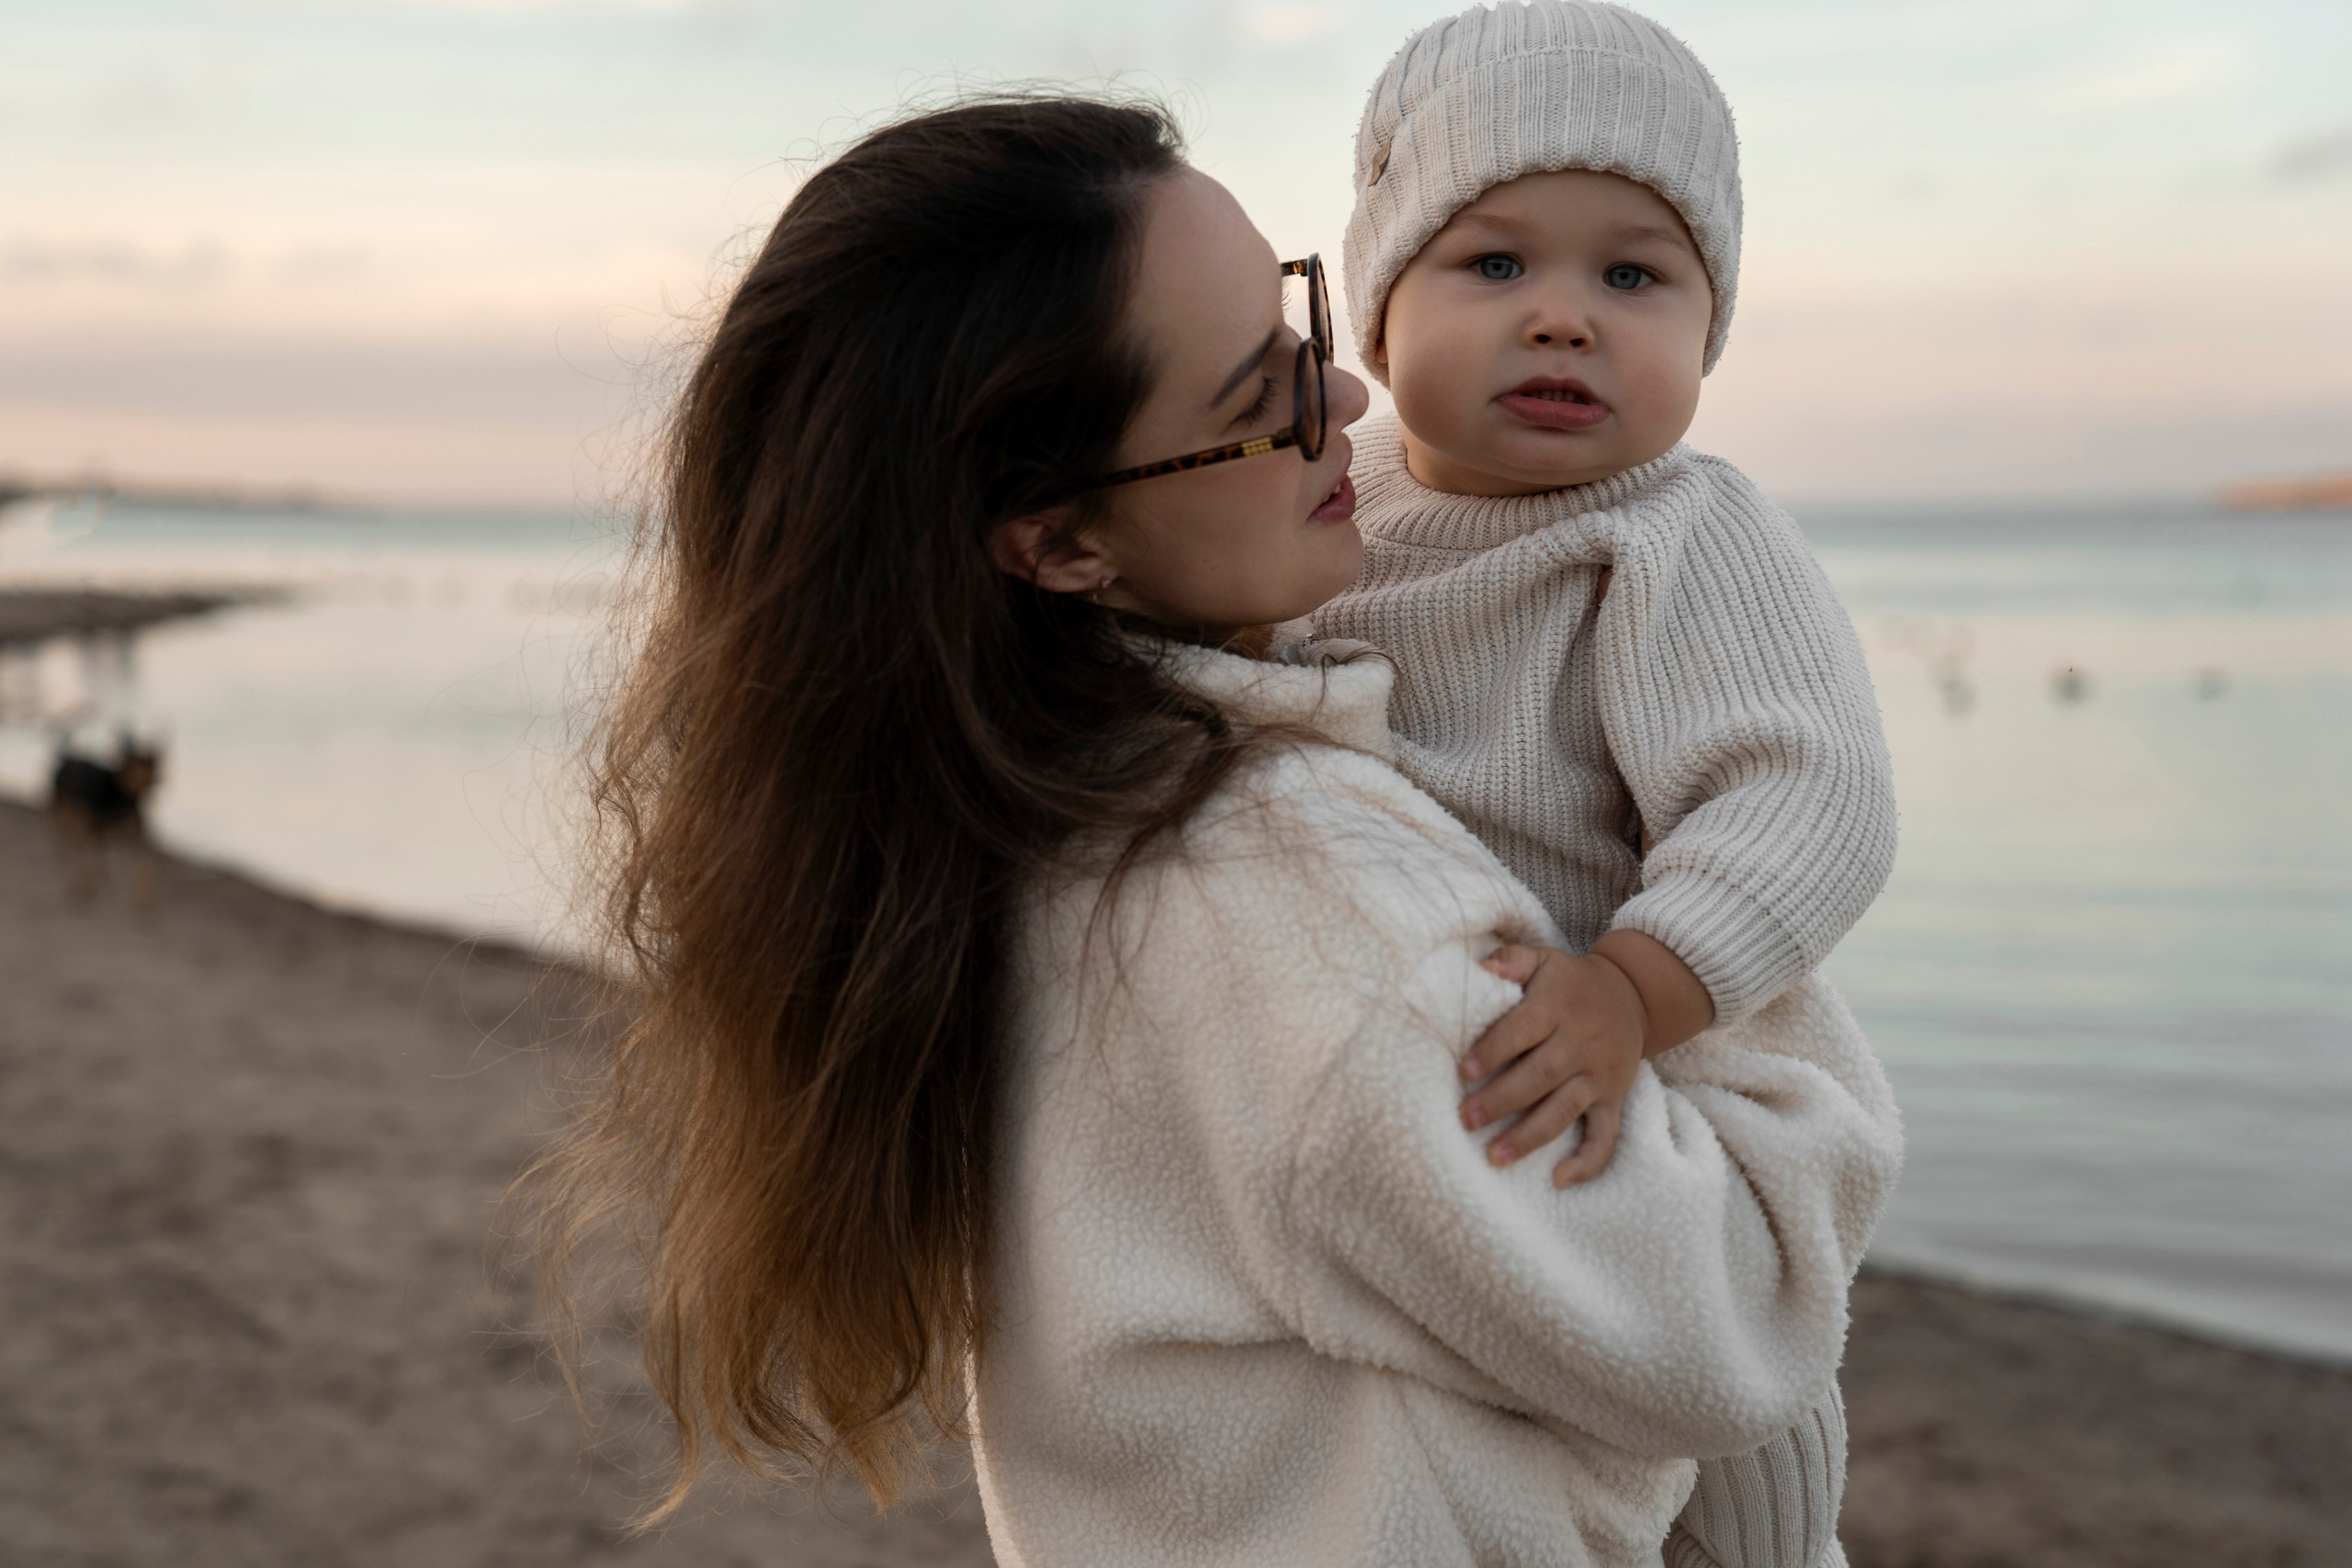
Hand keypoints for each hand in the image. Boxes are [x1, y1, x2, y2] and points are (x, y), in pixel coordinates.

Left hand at [1462, 944, 1647, 1186]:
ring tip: (1496, 1157)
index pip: (1524, 1029)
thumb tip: (1481, 967)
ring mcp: (1598, 1076)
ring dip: (1530, 1136)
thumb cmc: (1571, 982)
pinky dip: (1587, 1161)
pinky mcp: (1613, 1099)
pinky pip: (1606, 1136)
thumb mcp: (1543, 959)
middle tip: (1467, 1120)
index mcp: (1557, 1009)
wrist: (1634, 994)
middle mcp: (1580, 1045)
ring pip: (1565, 1110)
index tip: (1465, 1070)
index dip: (1495, 1049)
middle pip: (1540, 1076)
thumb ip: (1511, 960)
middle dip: (1502, 1100)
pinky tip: (1560, 1180)